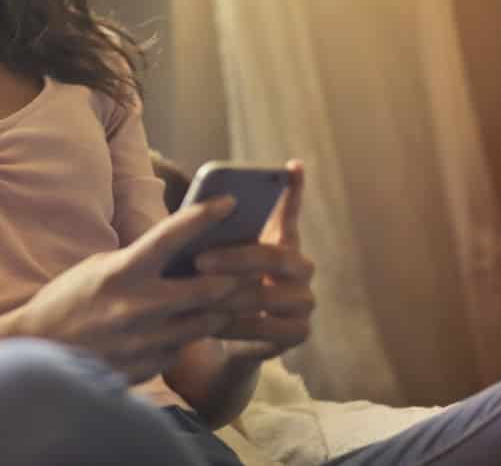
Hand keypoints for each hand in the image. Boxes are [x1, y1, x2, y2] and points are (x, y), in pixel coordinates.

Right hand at [11, 197, 247, 384]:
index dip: (204, 215)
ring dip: (220, 310)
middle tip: (251, 269)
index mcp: (122, 272)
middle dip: (236, 278)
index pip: (171, 236)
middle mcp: (137, 306)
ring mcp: (145, 340)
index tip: (229, 201)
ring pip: (206, 323)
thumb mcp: (99, 268)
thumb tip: (181, 253)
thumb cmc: (68, 301)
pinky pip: (183, 348)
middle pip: (209, 290)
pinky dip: (188, 336)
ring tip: (230, 298)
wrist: (40, 350)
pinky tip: (183, 328)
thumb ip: (139, 263)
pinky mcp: (149, 366)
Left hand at [194, 159, 314, 361]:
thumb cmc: (215, 284)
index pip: (290, 210)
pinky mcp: (299, 333)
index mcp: (282, 240)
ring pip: (269, 296)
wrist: (223, 334)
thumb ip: (213, 236)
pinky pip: (268, 330)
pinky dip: (238, 327)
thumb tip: (197, 210)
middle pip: (276, 256)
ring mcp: (304, 301)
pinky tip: (213, 324)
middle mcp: (301, 268)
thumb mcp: (211, 256)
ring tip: (198, 295)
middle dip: (236, 258)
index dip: (293, 189)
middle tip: (199, 260)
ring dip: (230, 296)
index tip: (291, 166)